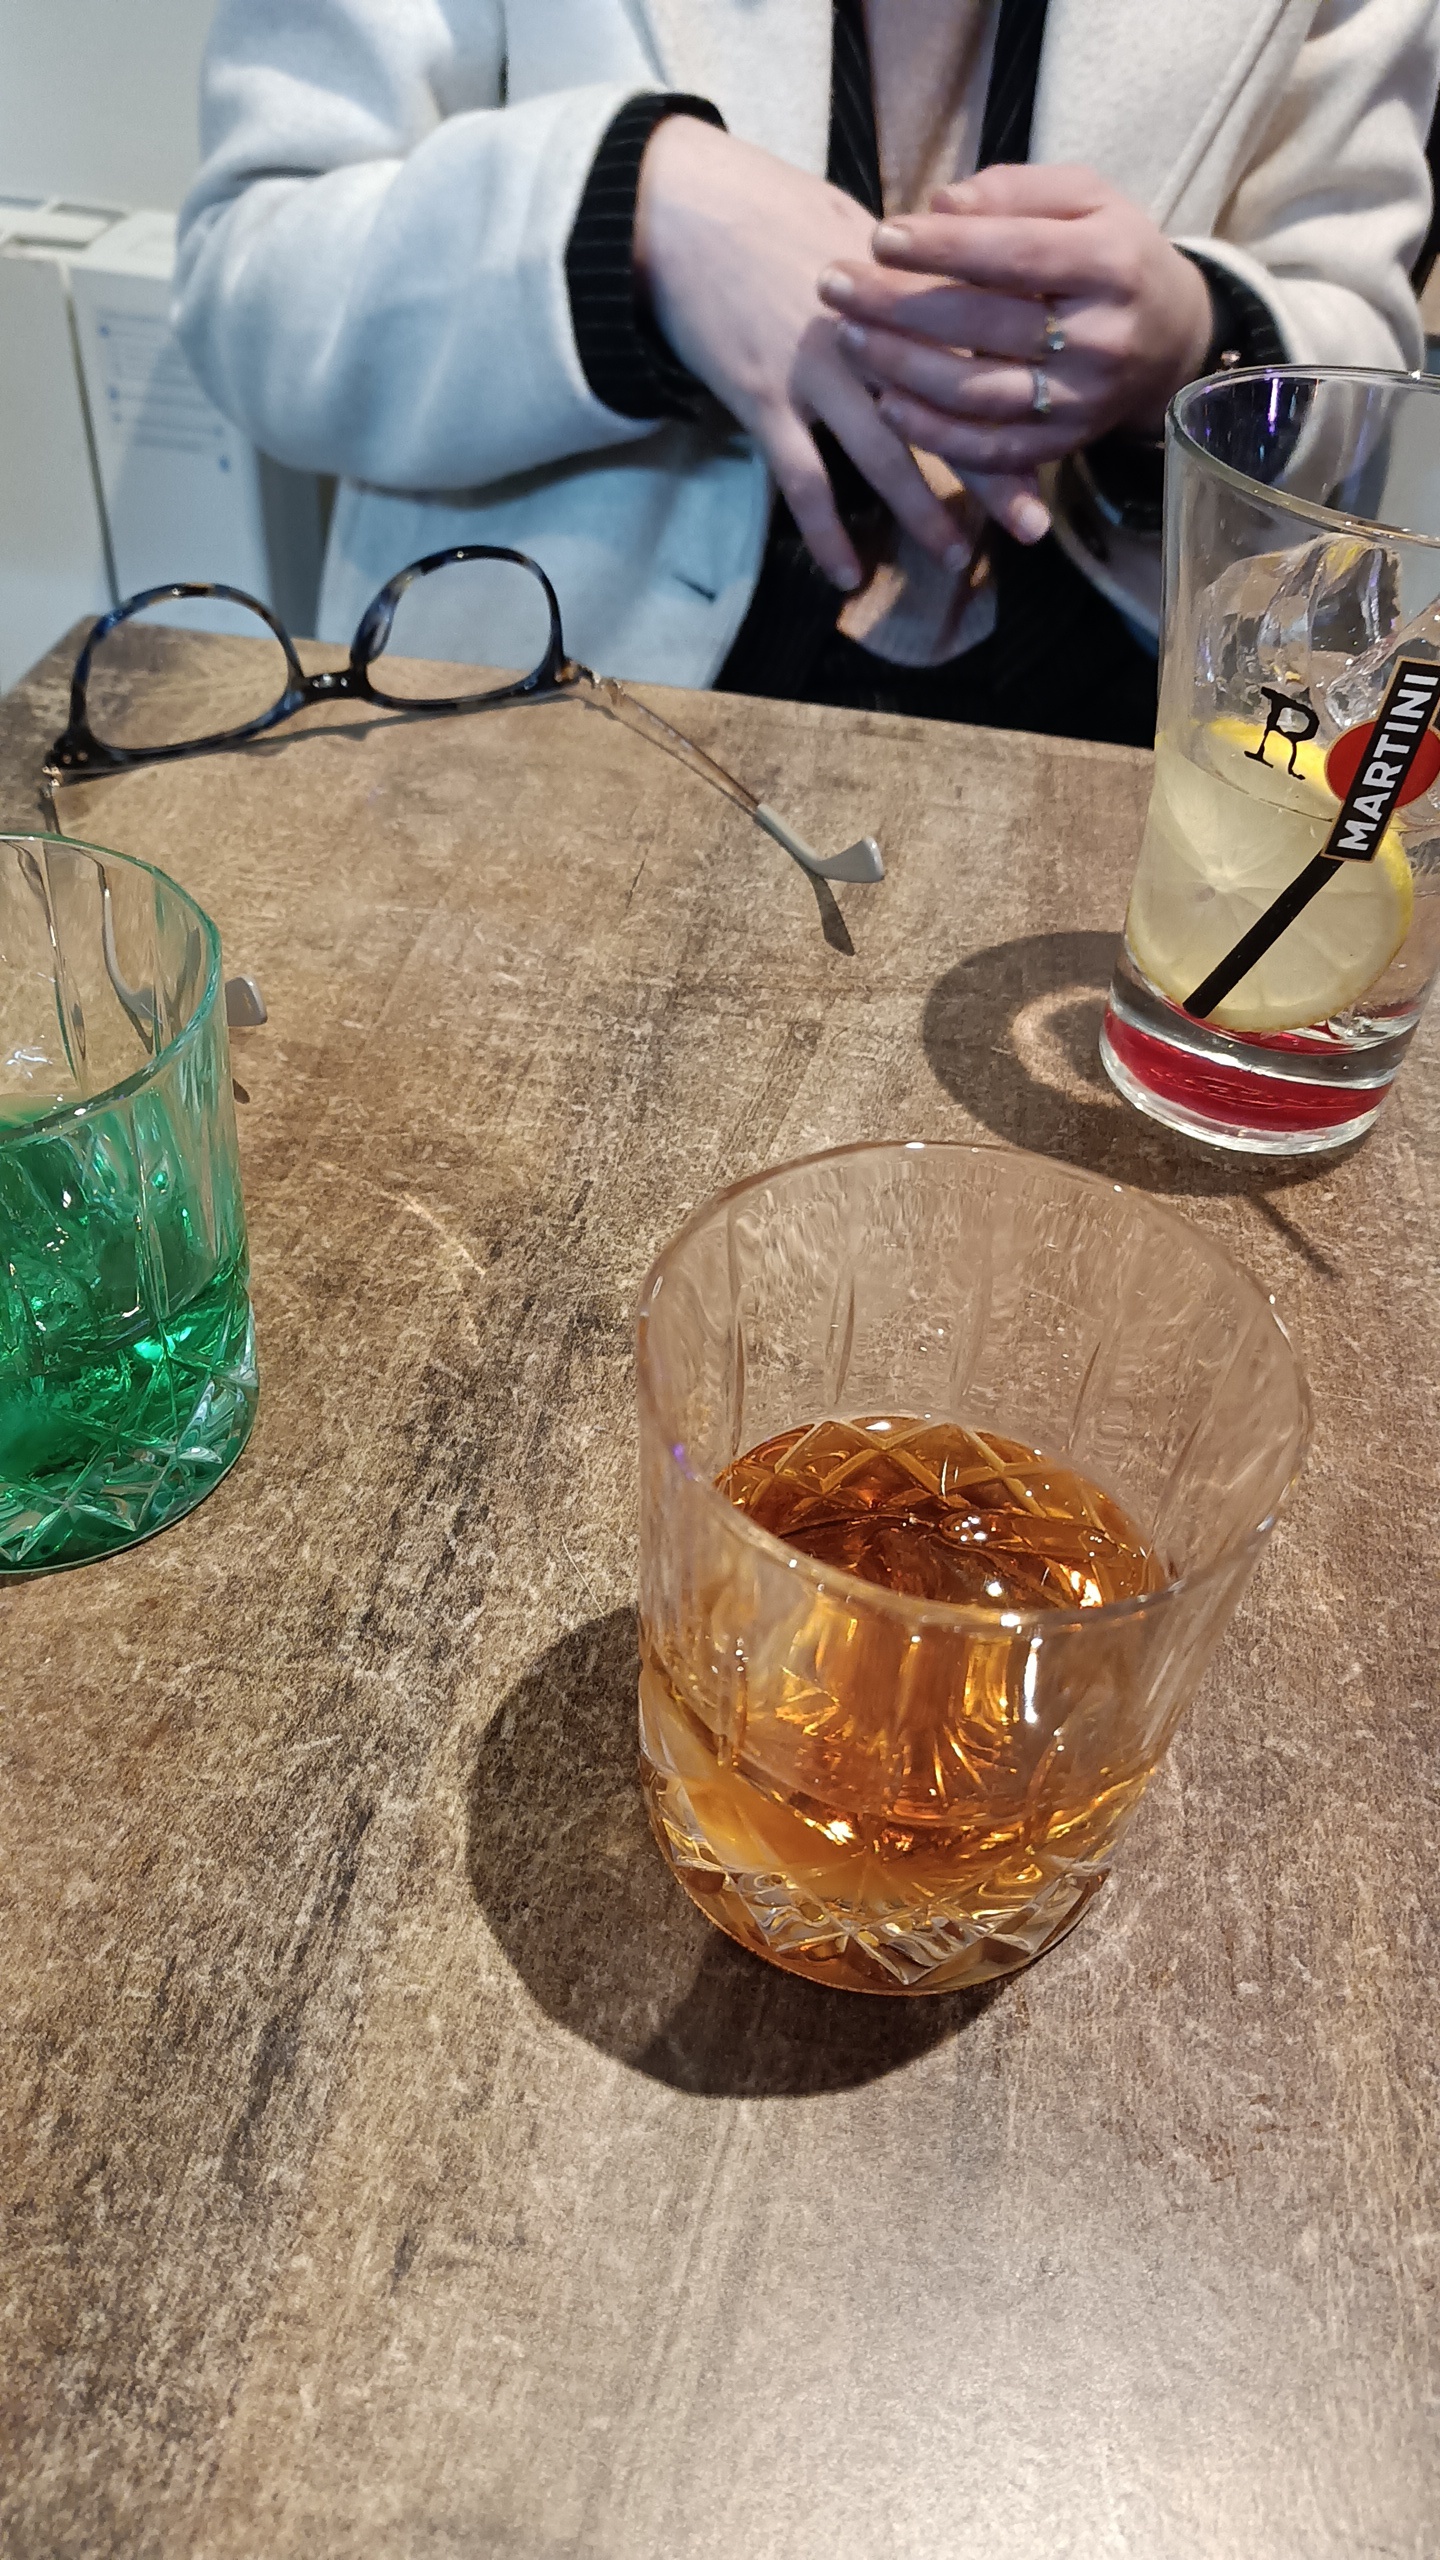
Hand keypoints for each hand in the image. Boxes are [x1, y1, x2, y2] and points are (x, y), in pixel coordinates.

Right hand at [634, 119, 1050, 587]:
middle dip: (995, 473)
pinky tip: (846, 574)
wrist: (687, 211)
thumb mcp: (855, 228)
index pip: (976, 352)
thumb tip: (957, 292)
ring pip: (884, 452)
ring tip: (956, 557)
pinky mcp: (766, 399)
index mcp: (901, 290)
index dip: (1020, 400)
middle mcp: (871, 334)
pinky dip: (826, 531)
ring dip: (922, 510)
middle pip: (948, 410)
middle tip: (1033, 524)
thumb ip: (908, 273)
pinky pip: (803, 480)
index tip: (1062, 439)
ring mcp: (818, 371)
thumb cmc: (768, 213)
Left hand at [818, 163, 1214, 473]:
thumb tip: (941, 205)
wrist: (1171, 338)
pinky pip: (990, 450)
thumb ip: (1015, 192)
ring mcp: (1081, 400)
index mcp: (1108, 264)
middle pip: (983, 325)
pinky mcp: (1064, 445)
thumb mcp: (1085, 198)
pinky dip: (933, 434)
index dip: (941, 249)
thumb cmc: (1112, 253)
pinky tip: (886, 406)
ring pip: (977, 394)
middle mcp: (1100, 338)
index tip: (879, 237)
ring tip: (849, 338)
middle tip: (833, 285)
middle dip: (898, 305)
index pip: (1013, 256)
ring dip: (902, 369)